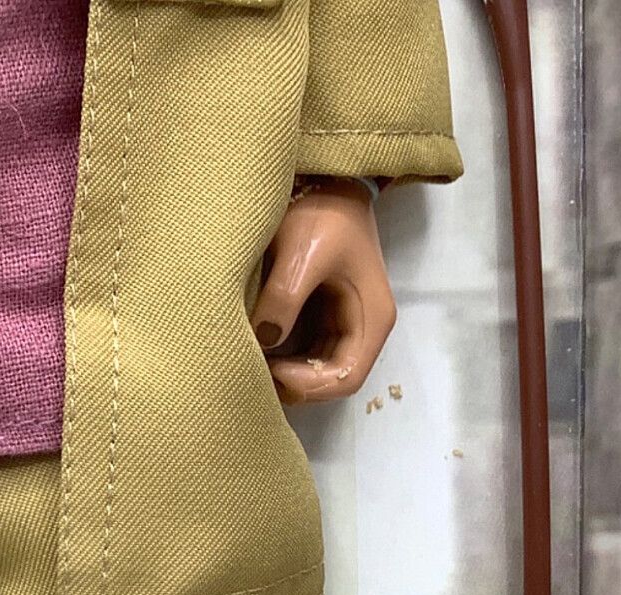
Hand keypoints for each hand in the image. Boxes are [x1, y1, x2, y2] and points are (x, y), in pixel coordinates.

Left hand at [251, 179, 396, 404]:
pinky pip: (302, 356)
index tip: (272, 370)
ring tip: (249, 364)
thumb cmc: (322, 212)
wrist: (322, 182)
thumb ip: (283, 296)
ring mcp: (341, 327)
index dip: (309, 385)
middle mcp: (361, 329)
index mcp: (371, 318)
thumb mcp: (302, 251)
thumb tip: (263, 340)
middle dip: (292, 386)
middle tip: (252, 374)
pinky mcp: (320, 321)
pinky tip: (254, 352)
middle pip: (330, 383)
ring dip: (283, 377)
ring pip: (314, 374)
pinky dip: (279, 362)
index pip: (346, 377)